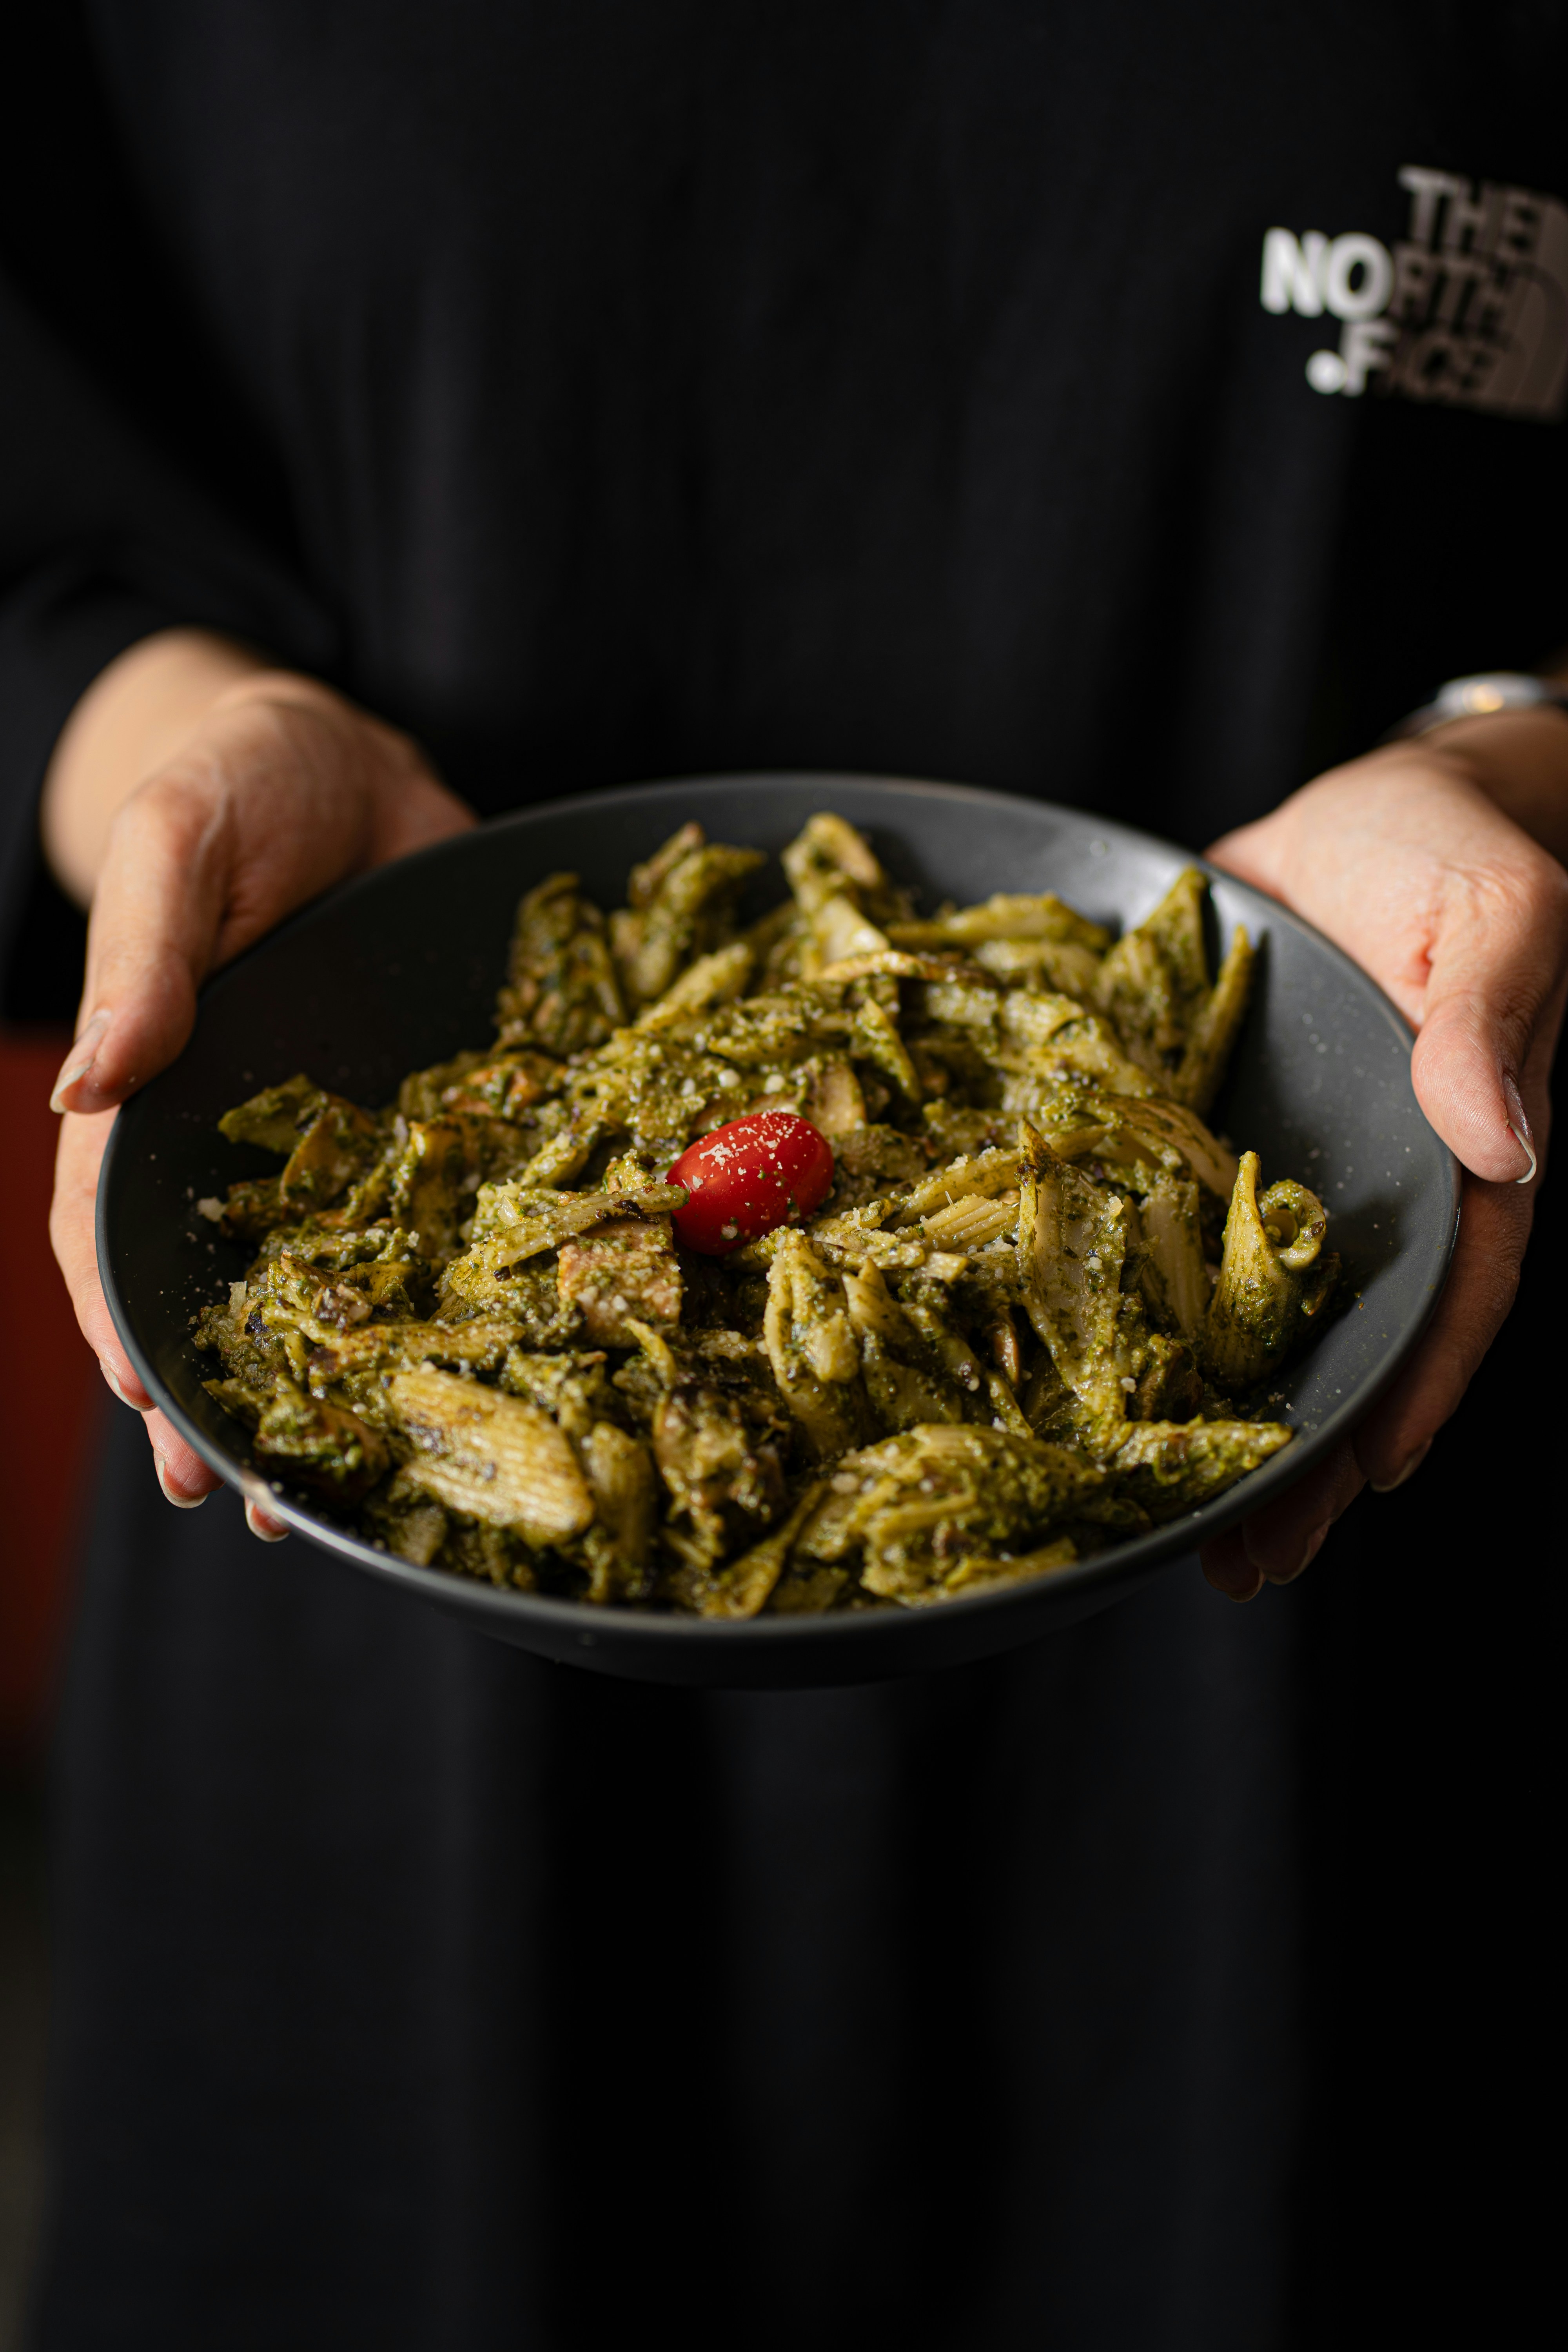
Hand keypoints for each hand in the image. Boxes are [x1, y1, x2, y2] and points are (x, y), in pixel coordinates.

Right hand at [47, 633, 474, 1530]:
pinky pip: (435, 1214)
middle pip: (217, 1283)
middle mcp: (243, 1135)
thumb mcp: (183, 842)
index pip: (115, 1227)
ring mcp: (339, 1136)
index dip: (124, 1321)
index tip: (149, 1407)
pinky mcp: (428, 1114)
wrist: (355, 757)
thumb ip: (144, 961)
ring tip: (339, 1491)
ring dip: (330, 1381)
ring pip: (325, 1278)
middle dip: (223, 1393)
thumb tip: (88, 1086)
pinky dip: (444, 1293)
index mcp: (156, 1087)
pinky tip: (471, 1369)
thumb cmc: (242, 780)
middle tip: (244, 1499)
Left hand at [1199, 712, 1567, 1599]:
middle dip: (1301, 1452)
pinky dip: (1129, 1302)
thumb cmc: (1455, 850)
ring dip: (1211, 1414)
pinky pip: (1163, 1229)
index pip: (1448, 1298)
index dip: (1412, 1386)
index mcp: (1452, 1157)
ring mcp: (1279, 1169)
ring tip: (1162, 1523)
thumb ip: (1497, 1026)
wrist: (1365, 804)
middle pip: (1343, 1341)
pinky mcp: (1197, 1131)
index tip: (1367, 1475)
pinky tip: (1072, 1370)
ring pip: (1248, 1314)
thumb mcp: (1500, 917)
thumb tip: (1501, 1144)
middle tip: (1243, 1559)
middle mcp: (1365, 1186)